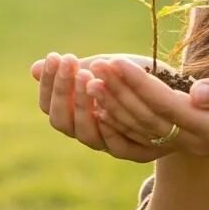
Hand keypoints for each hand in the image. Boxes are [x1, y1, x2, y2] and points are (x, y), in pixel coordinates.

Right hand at [31, 51, 182, 162]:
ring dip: (84, 106)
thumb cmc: (132, 79)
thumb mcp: (102, 70)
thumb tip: (34, 68)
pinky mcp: (135, 152)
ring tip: (88, 77)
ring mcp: (108, 145)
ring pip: (86, 135)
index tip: (56, 56)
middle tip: (70, 62)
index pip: (49, 106)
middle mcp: (87, 133)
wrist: (174, 94)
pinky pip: (117, 145)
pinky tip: (107, 104)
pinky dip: (109, 126)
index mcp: (74, 115)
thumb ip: (73, 72)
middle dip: (64, 91)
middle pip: (62, 122)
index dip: (49, 84)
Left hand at [87, 56, 208, 166]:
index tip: (116, 62)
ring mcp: (190, 144)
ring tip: (91, 80)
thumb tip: (199, 92)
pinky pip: (147, 134)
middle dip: (118, 91)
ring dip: (115, 104)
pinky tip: (105, 105)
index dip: (138, 84)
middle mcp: (197, 141)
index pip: (166, 105)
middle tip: (94, 65)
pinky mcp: (187, 139)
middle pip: (147, 117)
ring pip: (143, 128)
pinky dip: (123, 119)